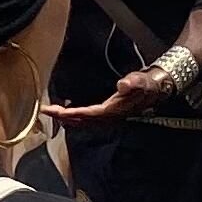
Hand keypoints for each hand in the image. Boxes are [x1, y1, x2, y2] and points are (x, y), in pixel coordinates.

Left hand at [44, 66, 171, 125]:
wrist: (155, 89)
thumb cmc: (146, 84)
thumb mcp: (140, 80)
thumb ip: (132, 83)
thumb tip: (122, 85)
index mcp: (115, 109)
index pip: (91, 114)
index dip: (74, 113)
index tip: (58, 111)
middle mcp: (110, 116)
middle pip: (83, 120)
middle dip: (64, 117)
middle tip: (46, 110)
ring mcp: (109, 117)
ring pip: (84, 121)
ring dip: (67, 118)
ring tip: (51, 112)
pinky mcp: (108, 114)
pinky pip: (88, 119)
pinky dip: (75, 117)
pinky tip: (66, 113)